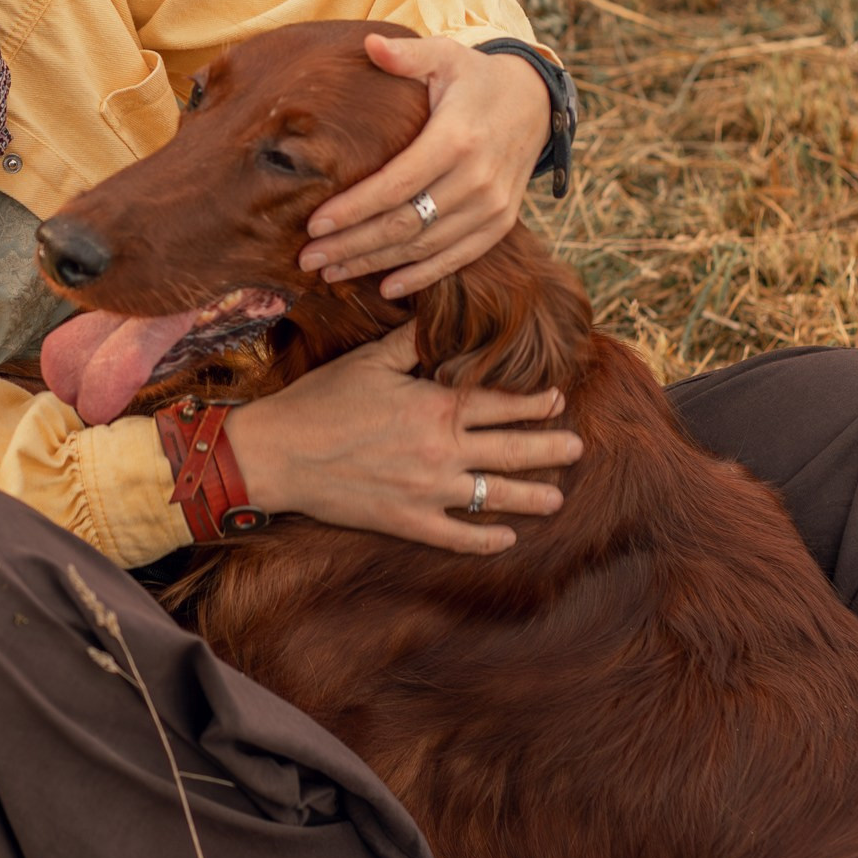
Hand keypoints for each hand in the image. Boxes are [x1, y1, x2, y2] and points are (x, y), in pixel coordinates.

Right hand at [228, 324, 582, 554]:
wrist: (279, 453)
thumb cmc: (320, 401)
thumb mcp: (368, 360)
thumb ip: (409, 341)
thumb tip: (435, 318)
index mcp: (435, 406)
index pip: (500, 404)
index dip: (534, 402)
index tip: (559, 400)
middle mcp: (441, 450)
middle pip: (511, 450)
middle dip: (550, 449)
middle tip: (578, 449)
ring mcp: (427, 490)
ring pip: (494, 495)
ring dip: (530, 496)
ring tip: (556, 499)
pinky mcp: (407, 521)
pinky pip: (457, 536)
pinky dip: (485, 539)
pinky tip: (506, 538)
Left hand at [299, 35, 550, 299]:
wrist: (535, 103)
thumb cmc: (475, 78)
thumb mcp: (446, 54)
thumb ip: (407, 54)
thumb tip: (368, 44)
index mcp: (456, 139)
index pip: (395, 185)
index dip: (353, 209)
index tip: (313, 225)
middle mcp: (477, 179)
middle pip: (404, 223)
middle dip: (352, 245)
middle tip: (308, 258)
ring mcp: (492, 206)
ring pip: (425, 246)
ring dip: (375, 264)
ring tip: (331, 272)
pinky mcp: (499, 223)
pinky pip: (457, 258)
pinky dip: (421, 276)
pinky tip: (385, 286)